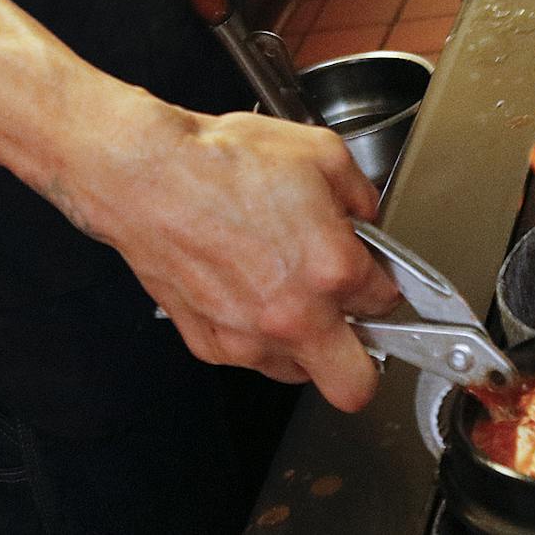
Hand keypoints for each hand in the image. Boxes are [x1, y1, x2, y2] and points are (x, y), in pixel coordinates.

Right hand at [82, 98, 400, 411]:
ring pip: (298, 372)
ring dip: (302, 341)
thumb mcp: (318, 150)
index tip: (371, 275)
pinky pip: (248, 357)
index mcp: (332, 268)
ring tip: (282, 290)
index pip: (385, 301)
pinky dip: (253, 333)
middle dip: (362, 357)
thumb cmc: (222, 161)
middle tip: (348, 320)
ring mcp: (250, 338)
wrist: (149, 176)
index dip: (381, 281)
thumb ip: (359, 192)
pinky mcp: (210, 345)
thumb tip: (364, 216)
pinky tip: (242, 287)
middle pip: (356, 385)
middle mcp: (295, 316)